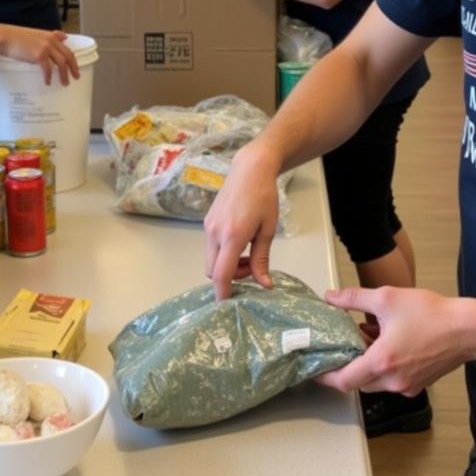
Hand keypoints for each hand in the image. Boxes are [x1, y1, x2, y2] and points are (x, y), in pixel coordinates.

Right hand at [0, 27, 79, 85]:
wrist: (4, 37)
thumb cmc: (16, 37)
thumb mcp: (36, 34)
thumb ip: (48, 37)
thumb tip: (62, 37)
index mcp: (51, 36)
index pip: (67, 48)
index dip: (73, 58)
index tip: (75, 66)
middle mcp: (51, 41)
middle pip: (68, 56)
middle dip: (73, 68)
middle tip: (76, 77)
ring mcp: (46, 48)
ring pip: (61, 63)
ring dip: (64, 75)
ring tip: (65, 83)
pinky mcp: (38, 55)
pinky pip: (48, 69)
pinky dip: (49, 77)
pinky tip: (48, 82)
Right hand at [203, 141, 280, 298]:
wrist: (250, 169)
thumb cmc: (264, 197)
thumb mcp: (268, 230)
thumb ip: (262, 259)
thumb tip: (264, 285)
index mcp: (232, 236)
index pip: (222, 274)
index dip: (223, 293)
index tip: (227, 306)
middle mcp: (215, 233)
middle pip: (212, 271)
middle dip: (229, 278)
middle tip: (252, 268)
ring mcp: (208, 226)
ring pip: (210, 260)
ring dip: (226, 265)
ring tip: (248, 254)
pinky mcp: (207, 221)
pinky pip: (210, 247)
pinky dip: (222, 253)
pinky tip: (239, 242)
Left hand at [314, 286, 470, 395]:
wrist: (468, 329)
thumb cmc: (431, 313)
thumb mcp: (387, 298)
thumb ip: (354, 298)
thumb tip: (331, 297)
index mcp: (382, 362)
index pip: (345, 381)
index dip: (327, 376)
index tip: (316, 368)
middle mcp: (393, 380)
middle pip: (358, 382)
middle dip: (348, 365)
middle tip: (344, 343)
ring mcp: (408, 386)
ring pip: (375, 381)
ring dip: (366, 364)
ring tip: (367, 336)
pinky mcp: (418, 384)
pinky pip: (391, 380)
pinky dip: (383, 366)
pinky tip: (387, 342)